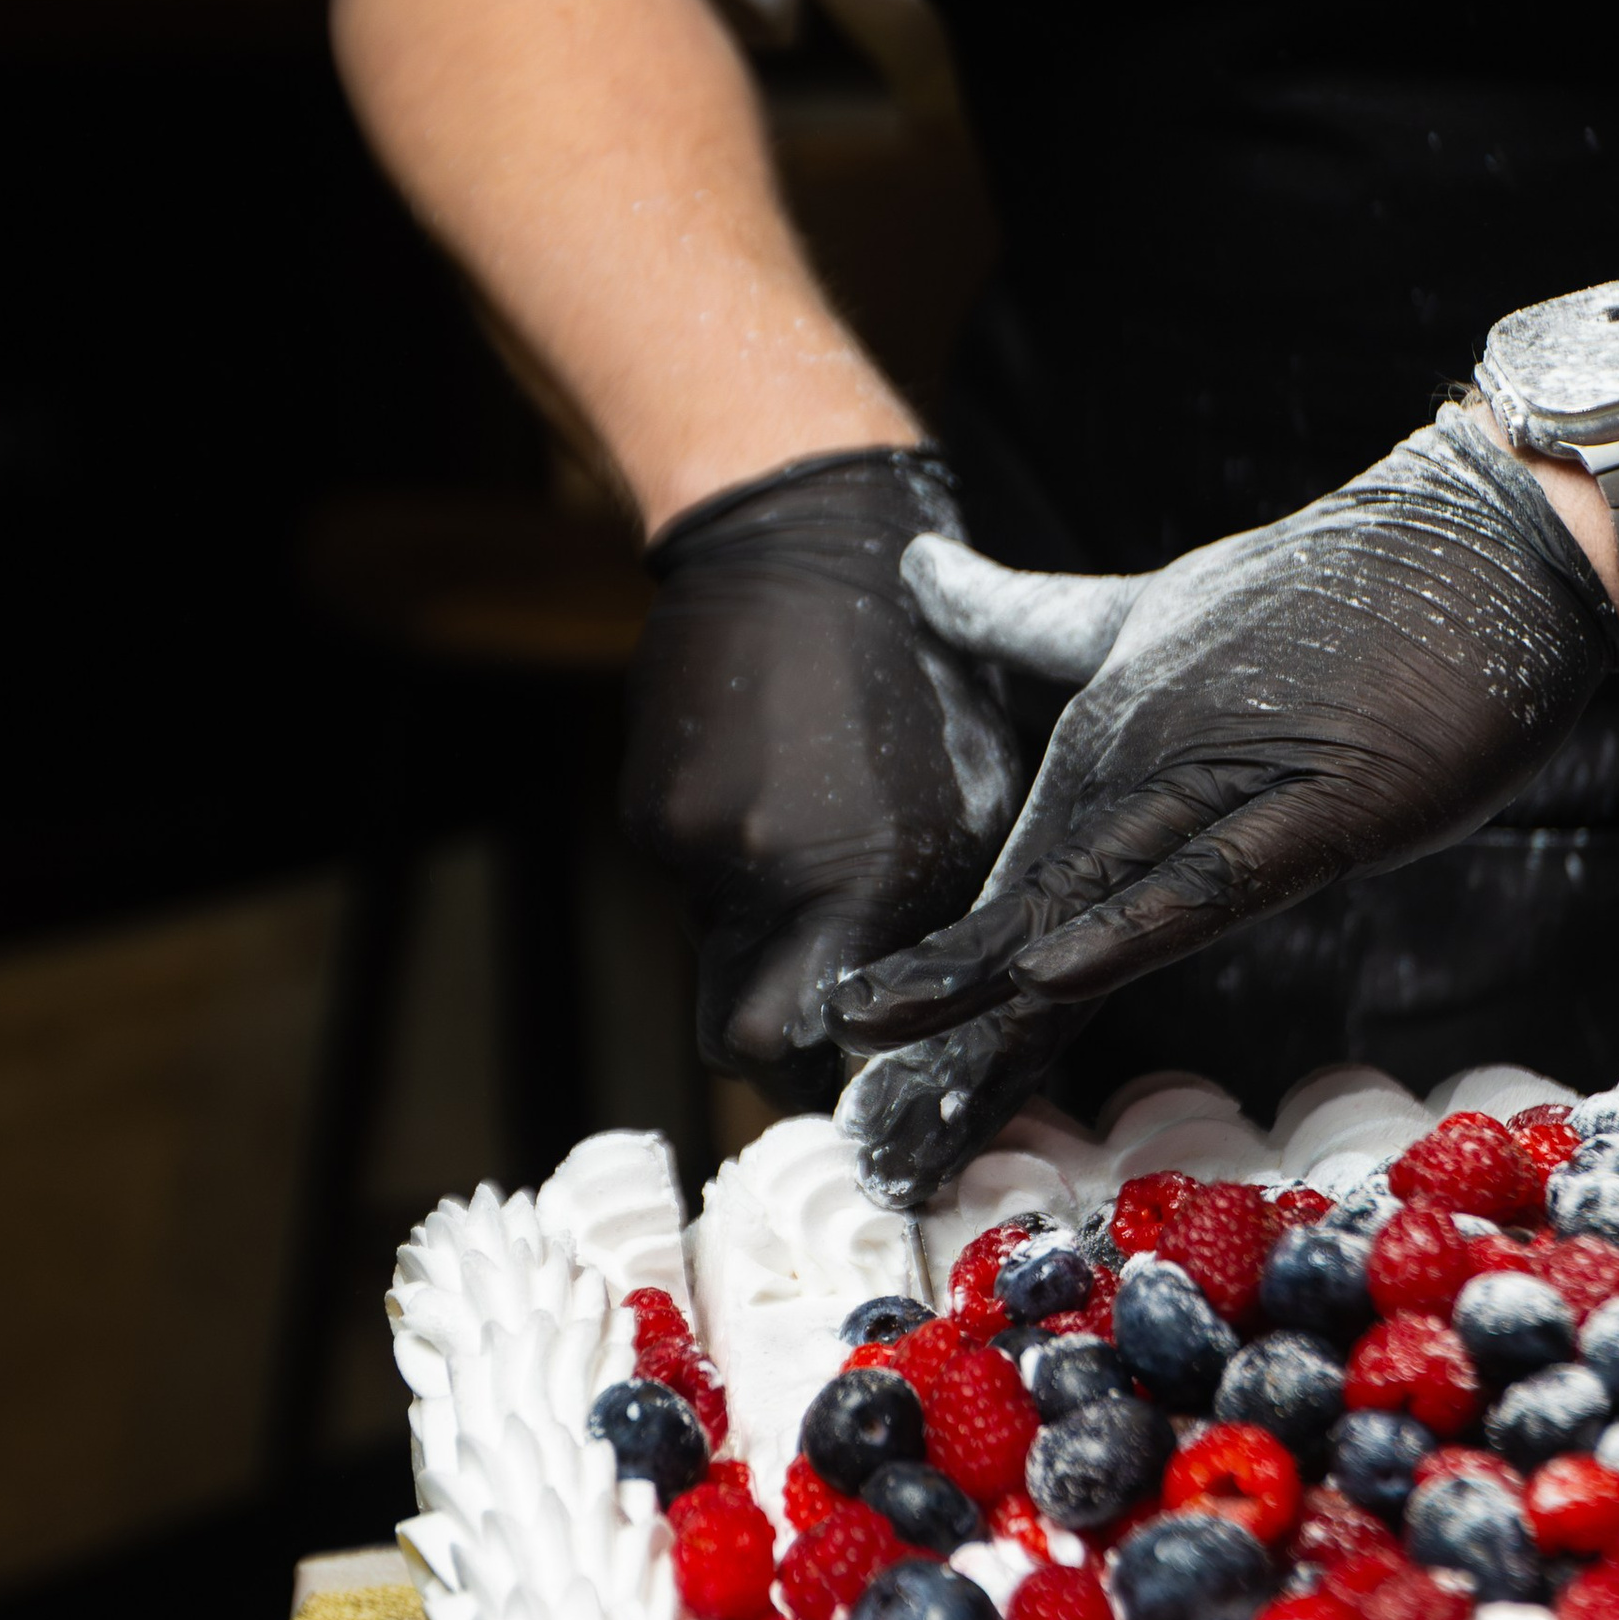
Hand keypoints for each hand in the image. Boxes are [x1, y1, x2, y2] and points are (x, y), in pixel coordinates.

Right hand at [622, 446, 1027, 1109]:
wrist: (802, 550)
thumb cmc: (921, 674)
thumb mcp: (974, 799)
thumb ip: (934, 916)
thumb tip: (919, 1016)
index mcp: (866, 882)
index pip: (796, 1049)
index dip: (813, 1070)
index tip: (843, 1058)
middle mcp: (764, 877)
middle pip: (735, 1029)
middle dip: (770, 1028)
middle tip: (815, 994)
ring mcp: (691, 843)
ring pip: (711, 948)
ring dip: (755, 924)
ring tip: (808, 835)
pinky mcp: (645, 807)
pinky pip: (685, 878)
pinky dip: (722, 857)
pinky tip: (768, 787)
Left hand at [833, 403, 1618, 1199]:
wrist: (1481, 534)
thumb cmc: (1335, 585)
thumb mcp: (1155, 609)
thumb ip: (1030, 614)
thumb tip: (915, 574)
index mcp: (1104, 743)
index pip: (1014, 894)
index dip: (941, 994)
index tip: (864, 1081)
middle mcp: (1140, 766)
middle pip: (1022, 919)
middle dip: (935, 1029)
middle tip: (861, 1135)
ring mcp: (1226, 781)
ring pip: (1084, 904)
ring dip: (986, 1000)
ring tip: (888, 1072)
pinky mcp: (1320, 805)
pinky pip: (1211, 875)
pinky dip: (1130, 923)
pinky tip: (1048, 972)